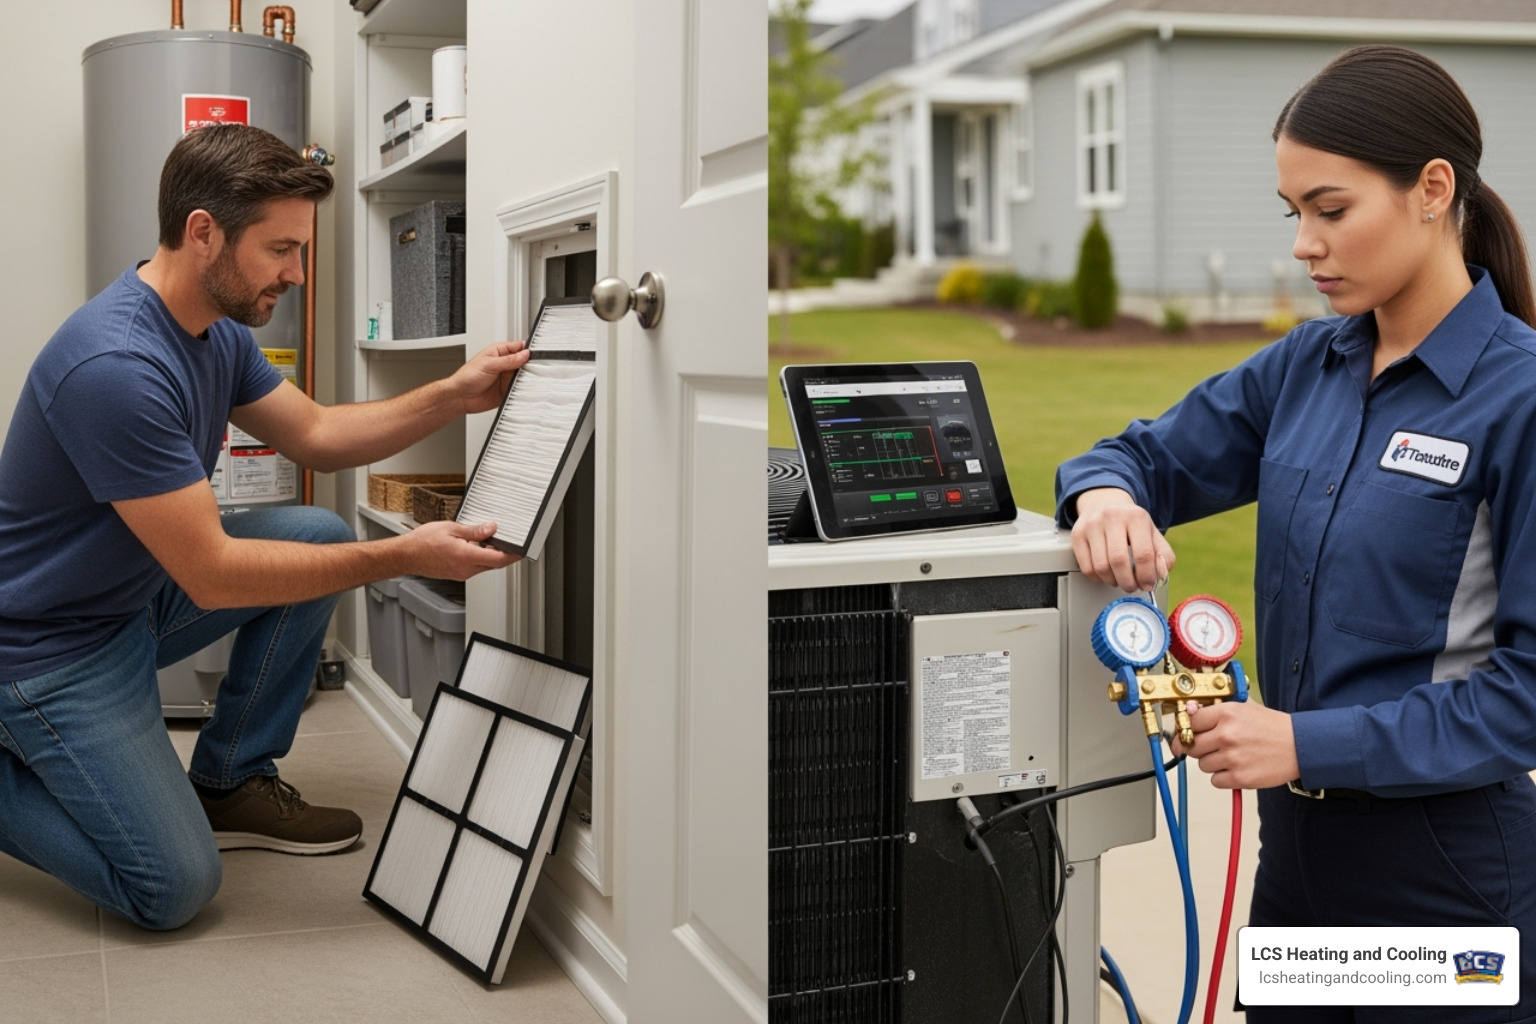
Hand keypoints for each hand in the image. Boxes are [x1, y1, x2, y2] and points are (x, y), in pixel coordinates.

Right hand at [400, 520, 519, 579]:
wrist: (405, 556)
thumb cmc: (422, 542)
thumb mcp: (451, 528)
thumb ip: (474, 530)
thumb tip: (491, 528)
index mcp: (466, 557)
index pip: (498, 559)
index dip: (513, 555)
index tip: (521, 549)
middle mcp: (466, 569)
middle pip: (494, 564)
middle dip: (505, 554)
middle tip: (509, 541)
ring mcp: (461, 574)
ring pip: (485, 566)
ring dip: (491, 555)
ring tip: (490, 540)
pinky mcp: (457, 574)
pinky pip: (475, 567)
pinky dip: (480, 558)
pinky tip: (476, 546)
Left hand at [446, 341, 529, 414]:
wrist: (460, 397)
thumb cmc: (466, 377)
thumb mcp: (489, 364)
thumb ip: (508, 360)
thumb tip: (524, 354)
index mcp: (499, 352)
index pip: (518, 347)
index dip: (528, 349)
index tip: (538, 354)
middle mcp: (504, 365)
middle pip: (524, 362)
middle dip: (530, 365)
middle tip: (536, 368)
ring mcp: (506, 378)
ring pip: (523, 376)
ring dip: (527, 378)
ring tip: (530, 379)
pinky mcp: (507, 391)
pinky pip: (519, 390)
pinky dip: (523, 390)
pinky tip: (524, 389)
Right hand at [1069, 487, 1174, 591]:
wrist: (1105, 502)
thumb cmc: (1131, 524)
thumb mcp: (1153, 534)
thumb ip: (1164, 556)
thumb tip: (1159, 575)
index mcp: (1136, 517)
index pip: (1143, 554)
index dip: (1146, 575)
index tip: (1147, 585)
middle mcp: (1112, 517)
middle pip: (1119, 561)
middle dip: (1128, 582)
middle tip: (1132, 586)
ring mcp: (1092, 525)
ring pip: (1101, 567)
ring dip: (1112, 581)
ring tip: (1119, 580)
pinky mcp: (1077, 534)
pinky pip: (1086, 567)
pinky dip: (1098, 578)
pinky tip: (1106, 574)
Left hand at [1175, 700, 1298, 789]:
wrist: (1299, 746)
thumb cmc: (1272, 727)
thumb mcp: (1244, 706)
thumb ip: (1215, 708)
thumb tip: (1189, 710)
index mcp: (1226, 714)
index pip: (1190, 722)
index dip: (1189, 728)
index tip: (1188, 732)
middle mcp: (1226, 735)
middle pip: (1191, 745)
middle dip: (1199, 747)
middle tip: (1213, 746)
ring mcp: (1232, 758)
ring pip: (1202, 764)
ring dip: (1212, 762)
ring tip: (1232, 755)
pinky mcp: (1240, 778)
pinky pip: (1215, 781)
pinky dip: (1223, 777)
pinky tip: (1237, 767)